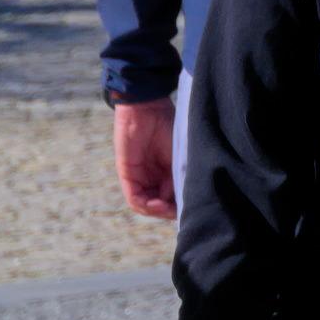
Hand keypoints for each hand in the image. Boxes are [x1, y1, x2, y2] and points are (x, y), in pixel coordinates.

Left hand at [111, 100, 177, 220]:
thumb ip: (180, 176)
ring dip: (157, 210)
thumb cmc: (168, 126)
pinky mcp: (127, 175)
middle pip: (159, 206)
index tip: (191, 207)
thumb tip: (182, 200)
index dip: (180, 207)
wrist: (148, 108)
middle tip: (178, 210)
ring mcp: (140, 177)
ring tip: (166, 207)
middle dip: (169, 211)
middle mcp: (153, 177)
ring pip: (146, 206)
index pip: (172, 198)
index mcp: (167, 172)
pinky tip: (157, 203)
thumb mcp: (181, 156)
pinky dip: (145, 205)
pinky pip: (134, 198)